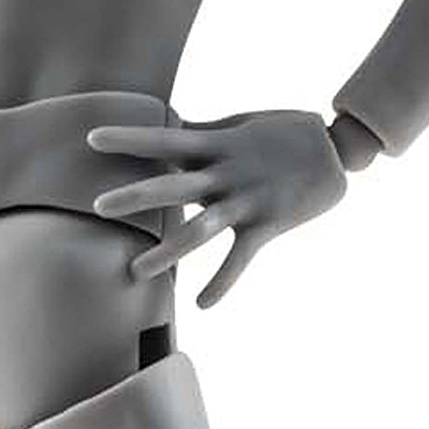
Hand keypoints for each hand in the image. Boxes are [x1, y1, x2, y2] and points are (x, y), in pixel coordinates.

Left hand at [89, 108, 346, 306]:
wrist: (336, 149)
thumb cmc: (282, 133)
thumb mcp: (240, 125)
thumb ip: (203, 132)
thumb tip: (166, 124)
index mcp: (218, 142)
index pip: (164, 137)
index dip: (129, 137)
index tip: (92, 138)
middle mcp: (227, 172)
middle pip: (174, 184)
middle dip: (137, 196)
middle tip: (97, 206)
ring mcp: (247, 200)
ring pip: (200, 229)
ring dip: (168, 250)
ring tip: (136, 271)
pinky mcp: (268, 225)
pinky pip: (240, 259)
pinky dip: (222, 283)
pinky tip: (201, 305)